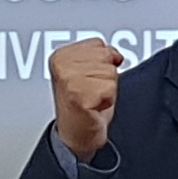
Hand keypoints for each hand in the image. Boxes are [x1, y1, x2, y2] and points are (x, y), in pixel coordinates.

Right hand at [50, 37, 122, 163]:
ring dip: (107, 90)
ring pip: (110, 73)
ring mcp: (68, 80)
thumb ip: (101, 55)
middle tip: (92, 91)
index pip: (99, 44)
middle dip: (105, 77)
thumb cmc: (82, 105)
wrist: (77, 134)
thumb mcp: (89, 72)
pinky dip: (107, 101)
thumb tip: (116, 55)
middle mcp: (62, 65)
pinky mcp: (78, 95)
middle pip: (106, 57)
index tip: (90, 79)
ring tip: (93, 98)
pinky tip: (94, 107)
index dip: (102, 64)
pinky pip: (110, 89)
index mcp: (61, 55)